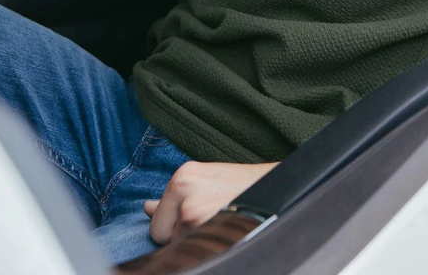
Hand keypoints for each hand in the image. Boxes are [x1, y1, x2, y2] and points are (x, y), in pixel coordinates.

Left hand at [144, 160, 278, 243]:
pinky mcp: (204, 228)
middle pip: (164, 234)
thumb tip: (146, 208)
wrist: (281, 190)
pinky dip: (207, 248)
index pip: (159, 220)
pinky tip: (225, 234)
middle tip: (213, 219)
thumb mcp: (208, 183)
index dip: (177, 227)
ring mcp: (192, 211)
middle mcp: (183, 189)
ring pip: (180, 245)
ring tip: (222, 223)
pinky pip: (193, 251)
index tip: (201, 218)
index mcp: (183, 175)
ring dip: (198, 241)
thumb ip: (175, 197)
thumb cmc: (246, 188)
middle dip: (183, 236)